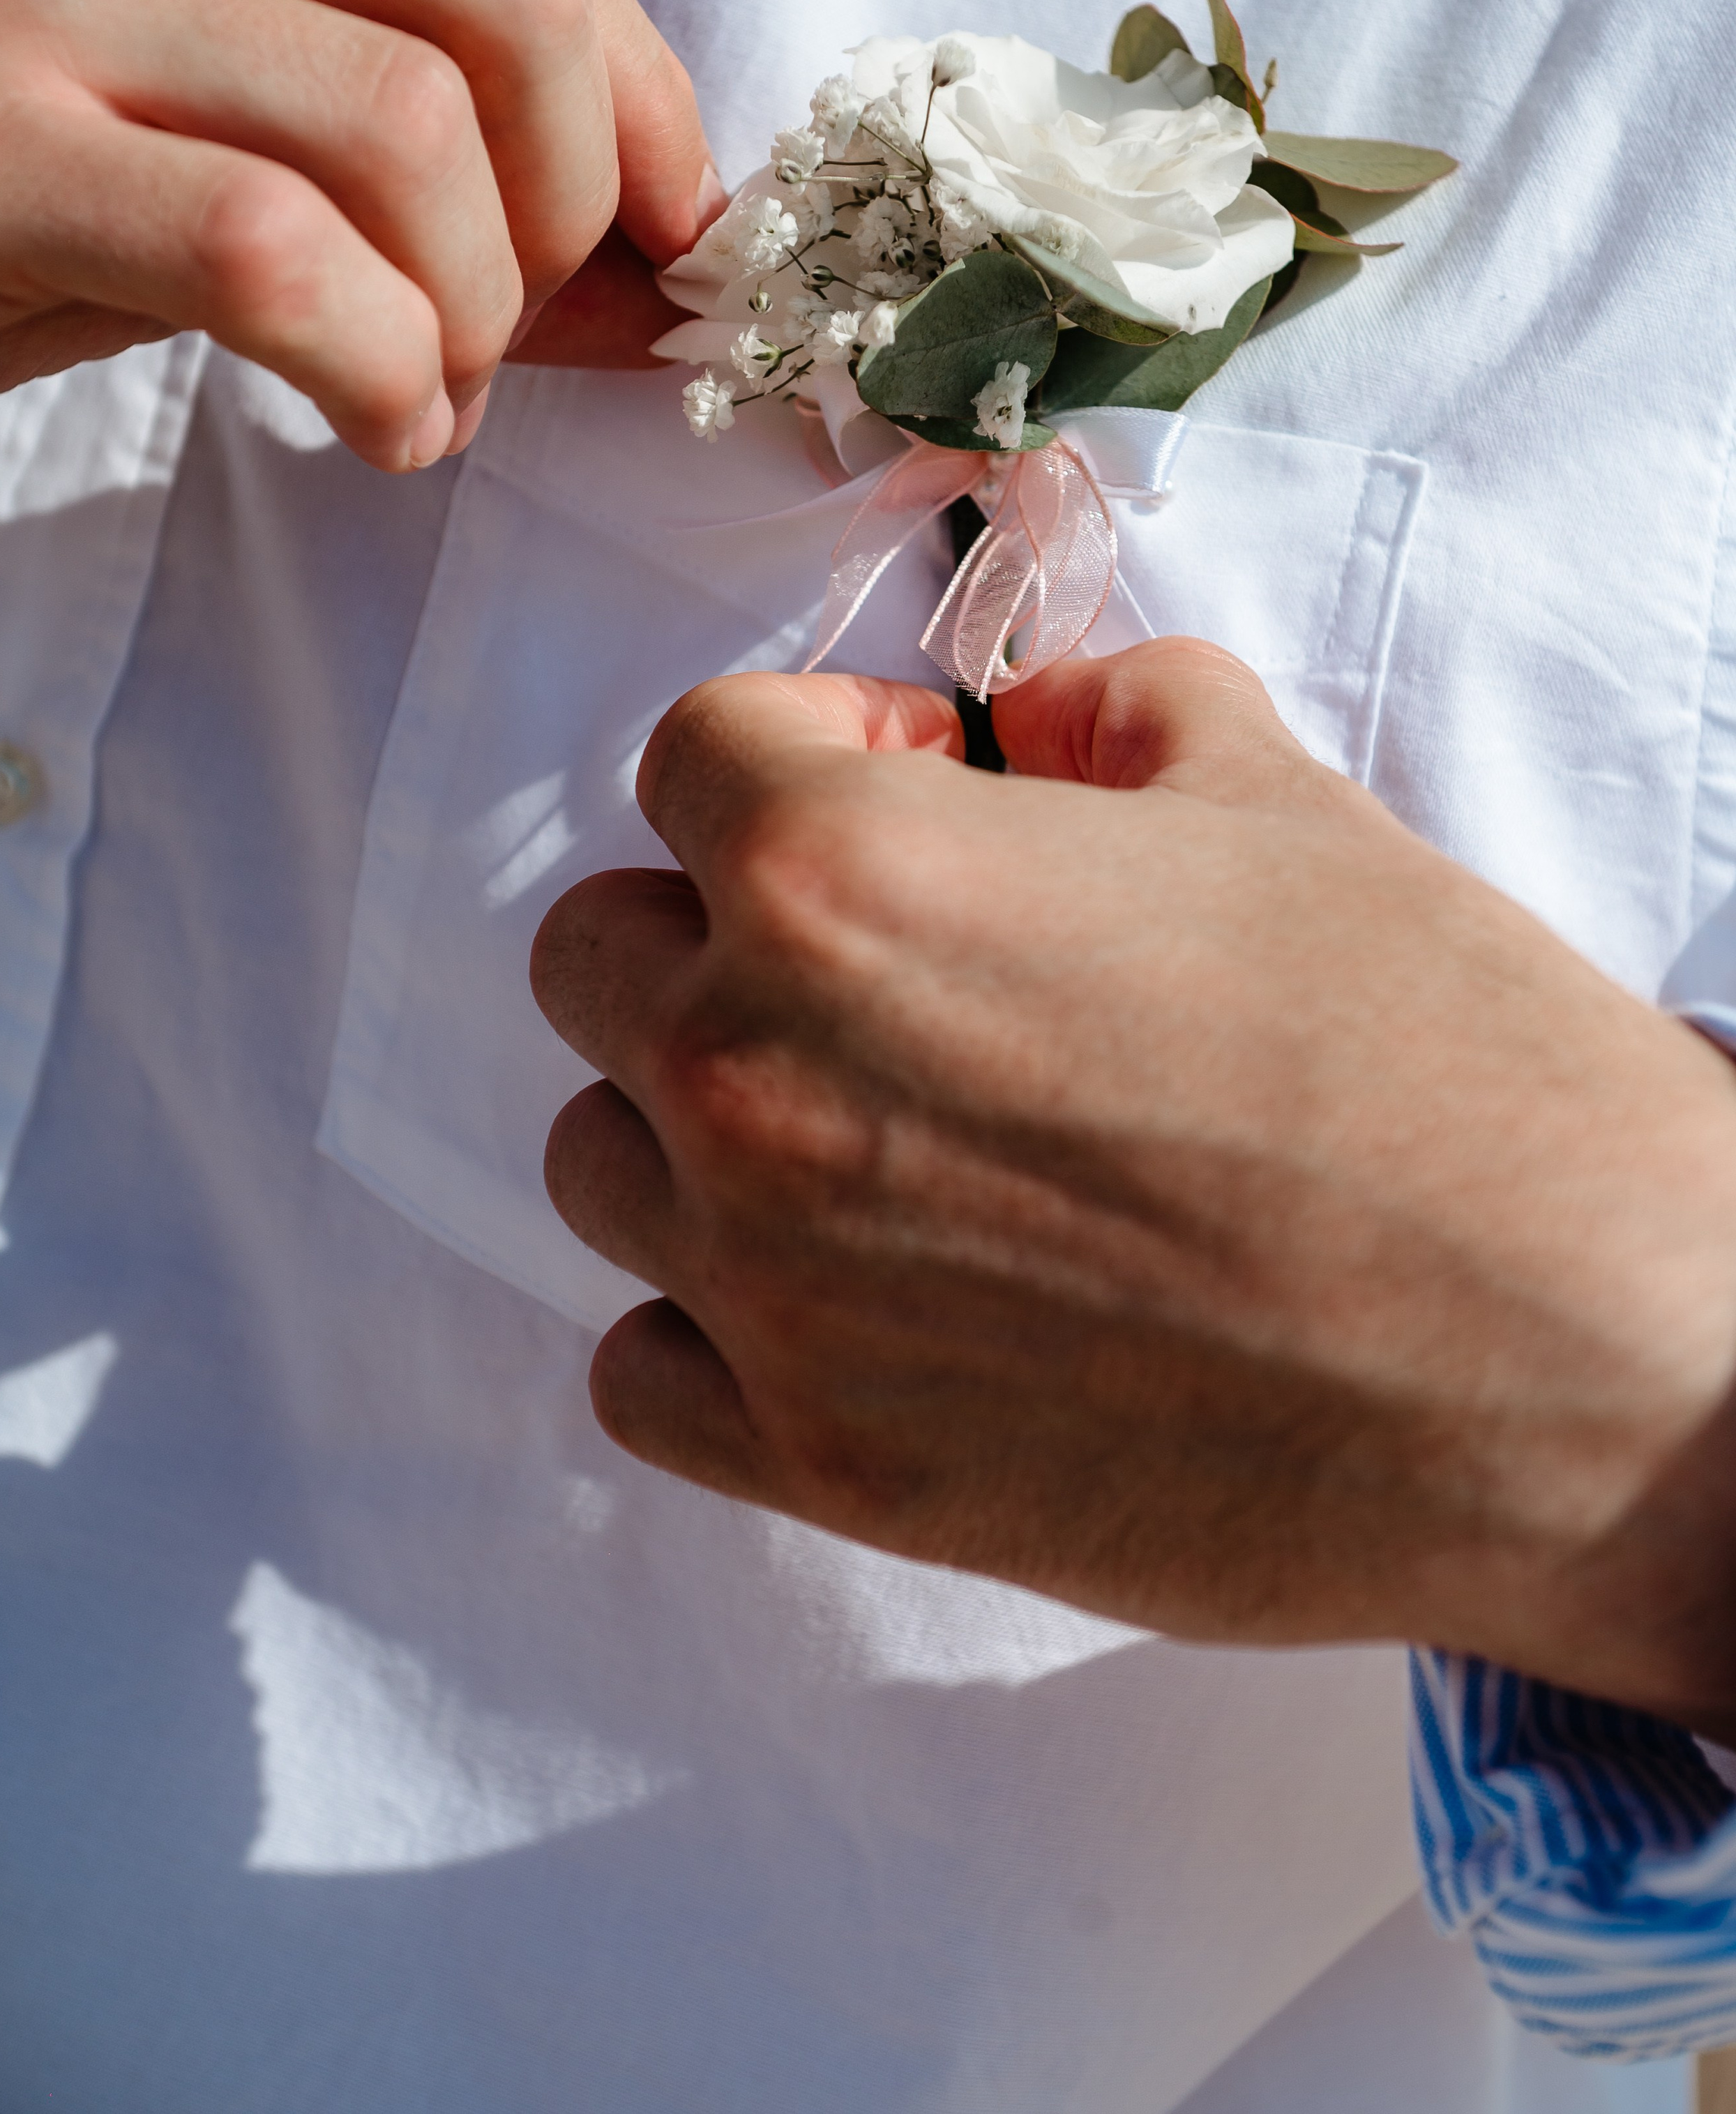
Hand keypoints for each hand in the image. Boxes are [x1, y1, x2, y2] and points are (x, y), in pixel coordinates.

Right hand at [0, 0, 719, 468]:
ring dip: (472, 315)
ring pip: (409, 135)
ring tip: (418, 392)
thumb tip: (649, 271)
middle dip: (571, 201)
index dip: (639, 102)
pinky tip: (371, 423)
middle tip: (512, 328)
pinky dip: (378, 368)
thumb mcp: (198, 134)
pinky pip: (272, 257)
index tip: (660, 238)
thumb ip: (410, 169)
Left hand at [533, 643, 1735, 1728]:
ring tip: (873, 1132)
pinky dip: (711, 1320)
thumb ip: (1108, 717)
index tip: (915, 786)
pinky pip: (642, 1367)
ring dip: (698, 1118)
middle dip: (722, 925)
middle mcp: (757, 1076)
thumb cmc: (1448, 1063)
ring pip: (600, 1156)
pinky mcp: (825, 1468)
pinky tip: (847, 1293)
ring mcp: (772, 1290)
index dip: (812, 746)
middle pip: (600, 952)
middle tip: (890, 965)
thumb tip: (1030, 727)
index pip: (692, 753)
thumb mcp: (1283, 801)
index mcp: (847, 874)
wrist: (1583, 1363)